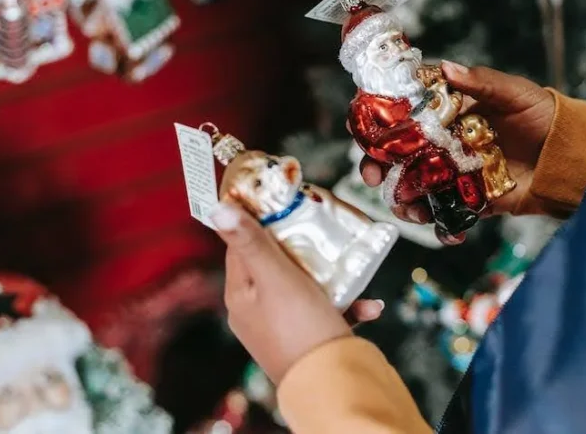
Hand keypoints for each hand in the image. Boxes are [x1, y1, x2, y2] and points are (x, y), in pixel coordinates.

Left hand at [210, 202, 384, 384]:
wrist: (330, 385)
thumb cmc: (300, 329)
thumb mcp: (275, 277)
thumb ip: (251, 243)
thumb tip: (217, 209)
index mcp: (240, 294)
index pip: (241, 245)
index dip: (259, 219)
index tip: (282, 199)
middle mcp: (256, 311)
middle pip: (276, 262)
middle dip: (302, 246)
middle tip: (323, 227)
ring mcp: (282, 327)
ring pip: (305, 286)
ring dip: (331, 276)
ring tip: (350, 266)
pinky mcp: (309, 341)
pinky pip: (327, 312)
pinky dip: (347, 304)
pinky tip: (369, 305)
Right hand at [359, 61, 559, 244]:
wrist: (573, 156)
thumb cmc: (542, 115)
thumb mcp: (514, 92)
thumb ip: (480, 82)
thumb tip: (447, 68)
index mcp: (448, 112)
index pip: (403, 114)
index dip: (379, 121)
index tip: (364, 129)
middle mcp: (445, 143)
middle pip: (398, 155)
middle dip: (378, 166)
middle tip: (371, 174)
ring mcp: (456, 173)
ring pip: (416, 188)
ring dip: (404, 200)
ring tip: (409, 209)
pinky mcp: (473, 201)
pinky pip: (448, 215)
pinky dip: (441, 226)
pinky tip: (445, 230)